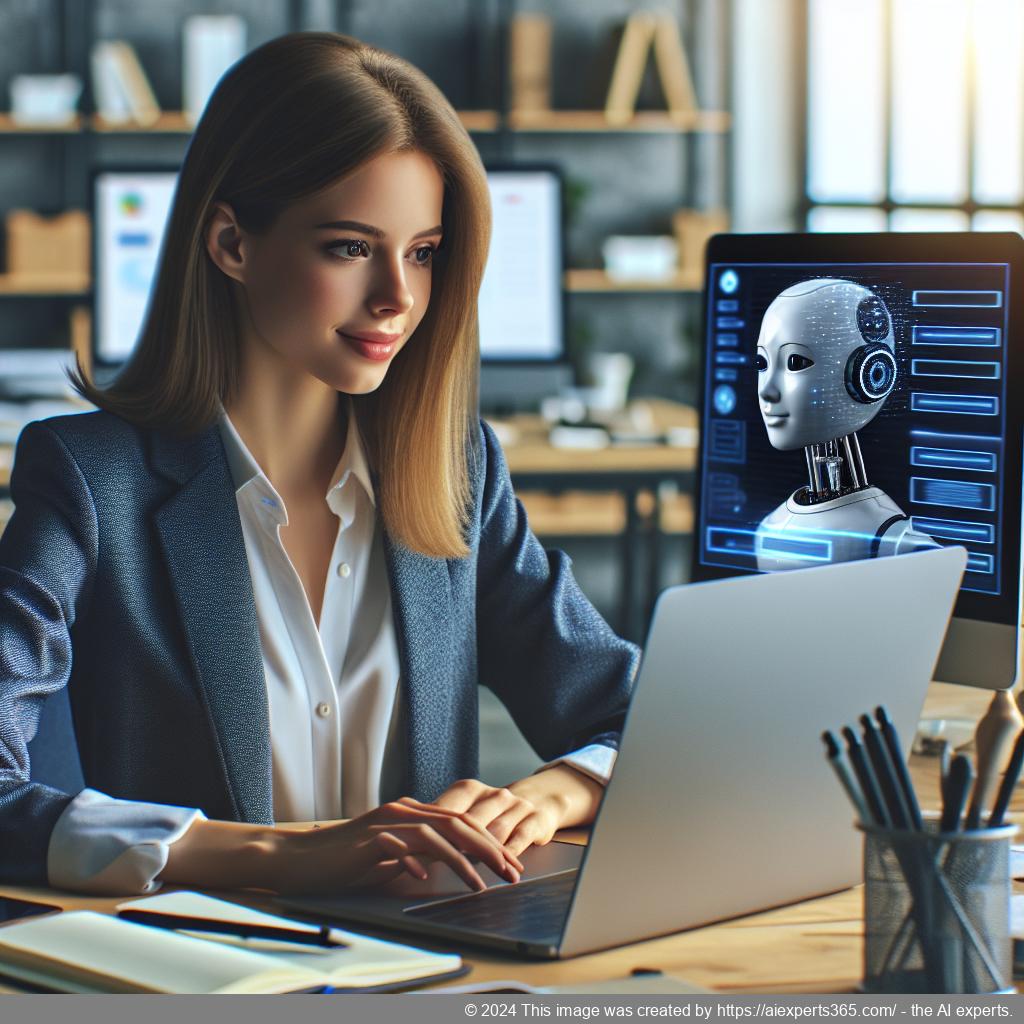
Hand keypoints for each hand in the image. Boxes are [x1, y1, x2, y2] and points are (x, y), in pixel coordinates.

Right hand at [274, 799, 523, 894]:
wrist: (299, 858)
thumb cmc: (345, 860)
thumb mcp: (391, 856)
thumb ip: (419, 852)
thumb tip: (451, 862)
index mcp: (411, 812)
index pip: (460, 822)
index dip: (489, 841)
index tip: (510, 862)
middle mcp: (403, 811)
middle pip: (457, 823)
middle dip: (488, 848)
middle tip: (511, 871)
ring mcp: (385, 823)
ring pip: (434, 834)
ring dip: (461, 860)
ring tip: (480, 884)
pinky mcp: (366, 840)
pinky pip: (396, 846)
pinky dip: (413, 862)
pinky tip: (425, 879)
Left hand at [431, 765, 603, 857]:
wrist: (542, 798)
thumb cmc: (491, 812)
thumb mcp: (464, 810)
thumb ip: (437, 824)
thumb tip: (400, 842)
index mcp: (468, 790)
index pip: (447, 811)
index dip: (431, 831)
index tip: (416, 852)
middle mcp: (493, 795)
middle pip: (471, 821)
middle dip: (455, 845)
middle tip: (436, 865)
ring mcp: (516, 806)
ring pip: (497, 830)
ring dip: (483, 852)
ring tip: (469, 870)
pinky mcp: (536, 820)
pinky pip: (522, 837)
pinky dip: (509, 852)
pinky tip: (501, 866)